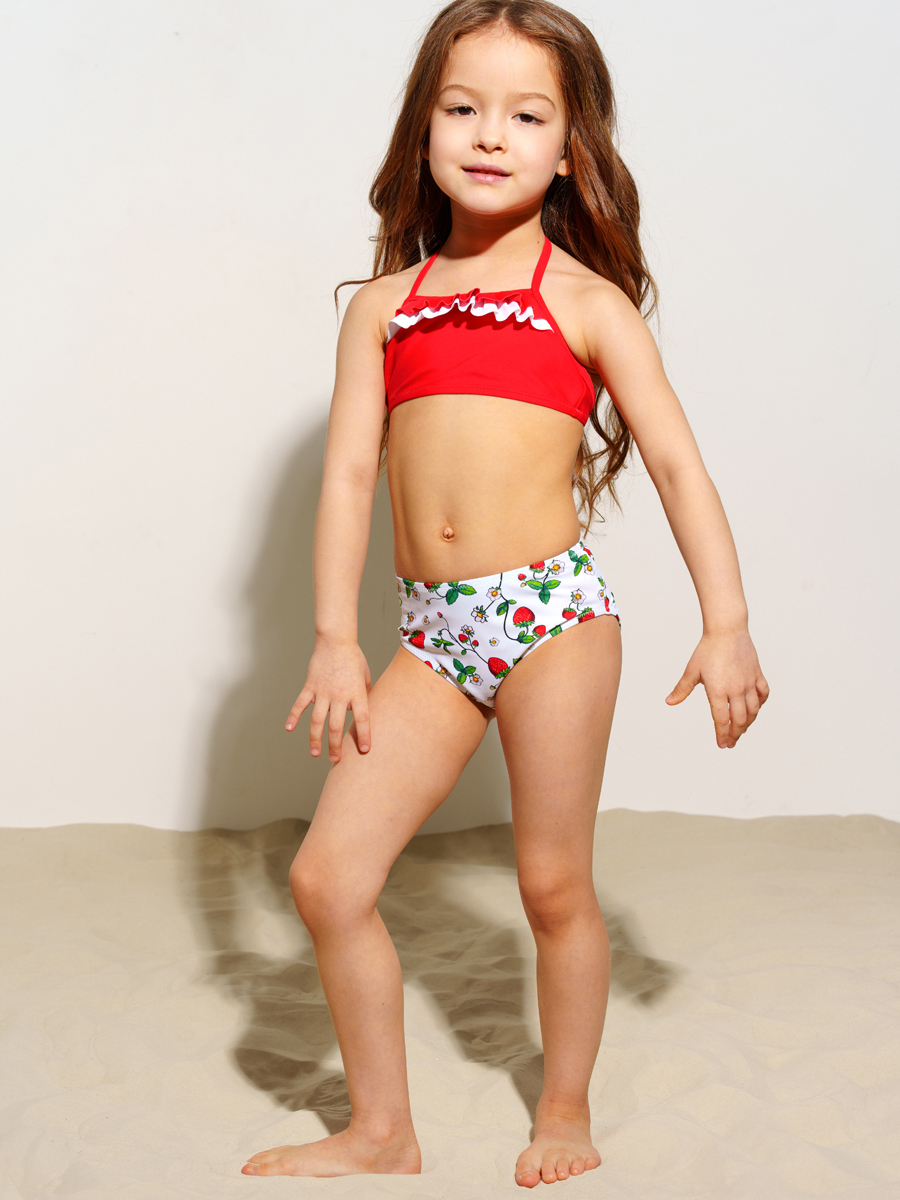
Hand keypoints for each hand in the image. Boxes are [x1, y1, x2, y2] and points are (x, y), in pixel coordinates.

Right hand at [286, 637, 372, 762]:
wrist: (336, 640)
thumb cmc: (354, 659)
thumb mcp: (365, 677)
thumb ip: (364, 695)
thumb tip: (362, 711)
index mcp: (357, 693)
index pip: (362, 719)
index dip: (363, 736)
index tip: (364, 750)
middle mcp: (339, 695)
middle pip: (336, 726)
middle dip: (336, 745)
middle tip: (336, 759)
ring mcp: (323, 692)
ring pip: (317, 721)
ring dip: (315, 739)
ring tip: (316, 753)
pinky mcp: (310, 687)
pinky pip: (300, 704)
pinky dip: (293, 716)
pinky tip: (288, 729)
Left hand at [666, 629, 768, 748]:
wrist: (726, 629)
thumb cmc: (707, 649)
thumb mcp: (692, 670)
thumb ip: (682, 689)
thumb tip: (669, 702)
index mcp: (718, 690)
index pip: (721, 720)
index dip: (722, 734)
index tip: (721, 744)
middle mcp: (736, 689)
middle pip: (739, 719)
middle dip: (735, 734)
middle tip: (730, 742)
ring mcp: (749, 682)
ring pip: (754, 710)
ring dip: (748, 723)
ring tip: (741, 730)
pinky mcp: (757, 674)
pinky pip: (763, 694)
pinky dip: (760, 704)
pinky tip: (755, 709)